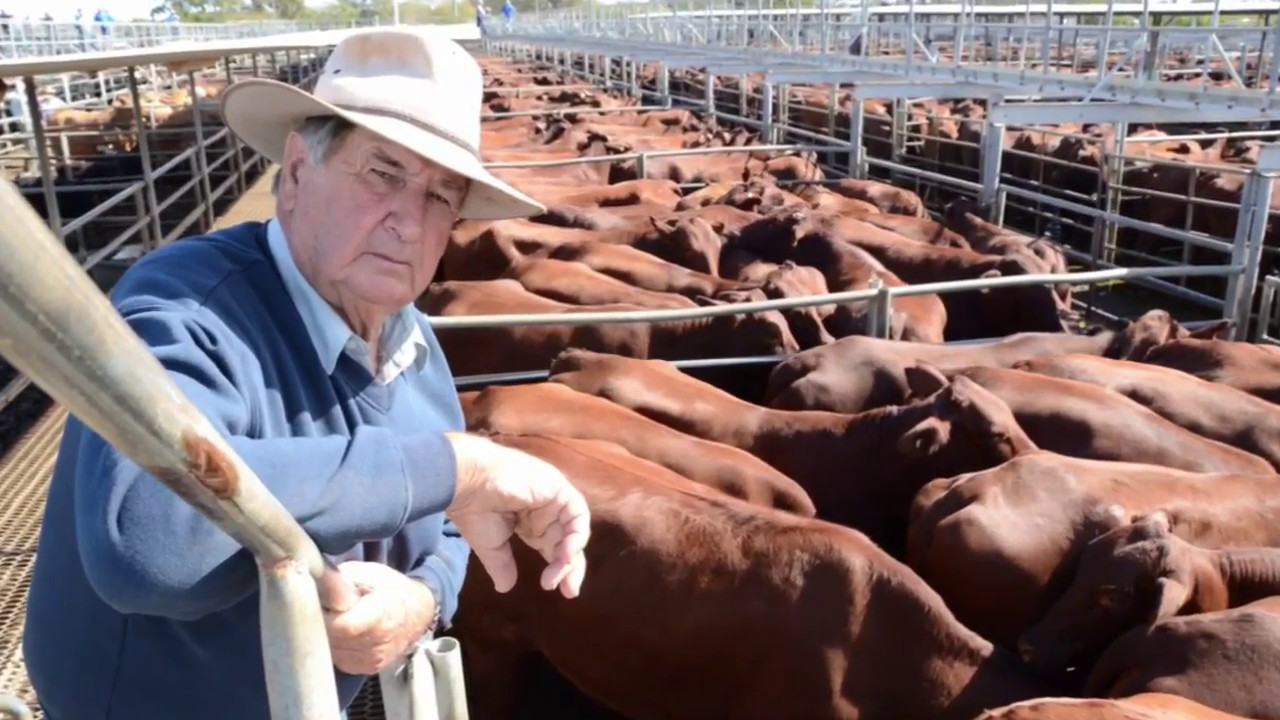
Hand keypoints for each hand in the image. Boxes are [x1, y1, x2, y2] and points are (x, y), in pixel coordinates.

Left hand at [322, 561, 436, 675]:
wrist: (417, 613)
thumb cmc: (390, 588)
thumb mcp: (368, 573)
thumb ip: (340, 579)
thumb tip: (311, 577)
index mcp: (381, 615)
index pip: (342, 625)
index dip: (325, 613)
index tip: (319, 600)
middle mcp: (377, 644)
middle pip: (332, 639)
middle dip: (322, 623)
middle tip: (324, 607)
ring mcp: (371, 661)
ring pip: (331, 651)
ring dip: (326, 635)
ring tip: (335, 618)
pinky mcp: (365, 670)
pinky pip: (337, 659)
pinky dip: (334, 645)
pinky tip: (342, 632)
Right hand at [445, 433, 589, 598]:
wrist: (467, 483)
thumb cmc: (475, 509)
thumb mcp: (491, 546)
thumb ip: (502, 565)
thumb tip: (505, 588)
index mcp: (531, 523)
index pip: (554, 548)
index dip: (559, 568)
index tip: (556, 590)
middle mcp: (546, 511)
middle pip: (568, 542)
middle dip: (571, 567)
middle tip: (569, 591)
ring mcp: (553, 498)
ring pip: (575, 530)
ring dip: (571, 555)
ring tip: (558, 574)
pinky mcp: (558, 487)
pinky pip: (577, 513)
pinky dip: (576, 535)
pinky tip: (565, 554)